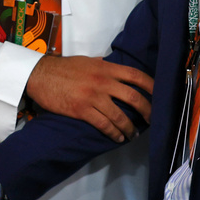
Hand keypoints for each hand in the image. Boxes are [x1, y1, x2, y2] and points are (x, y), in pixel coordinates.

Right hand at [25, 55, 152, 141]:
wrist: (40, 75)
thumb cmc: (62, 68)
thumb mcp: (86, 61)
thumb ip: (102, 66)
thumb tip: (112, 67)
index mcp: (105, 68)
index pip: (135, 75)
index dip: (151, 85)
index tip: (159, 94)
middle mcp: (102, 82)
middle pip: (133, 97)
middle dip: (147, 111)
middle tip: (152, 119)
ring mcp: (93, 97)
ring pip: (119, 116)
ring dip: (130, 128)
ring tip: (133, 134)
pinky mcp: (82, 110)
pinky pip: (104, 125)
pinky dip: (113, 133)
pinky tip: (117, 137)